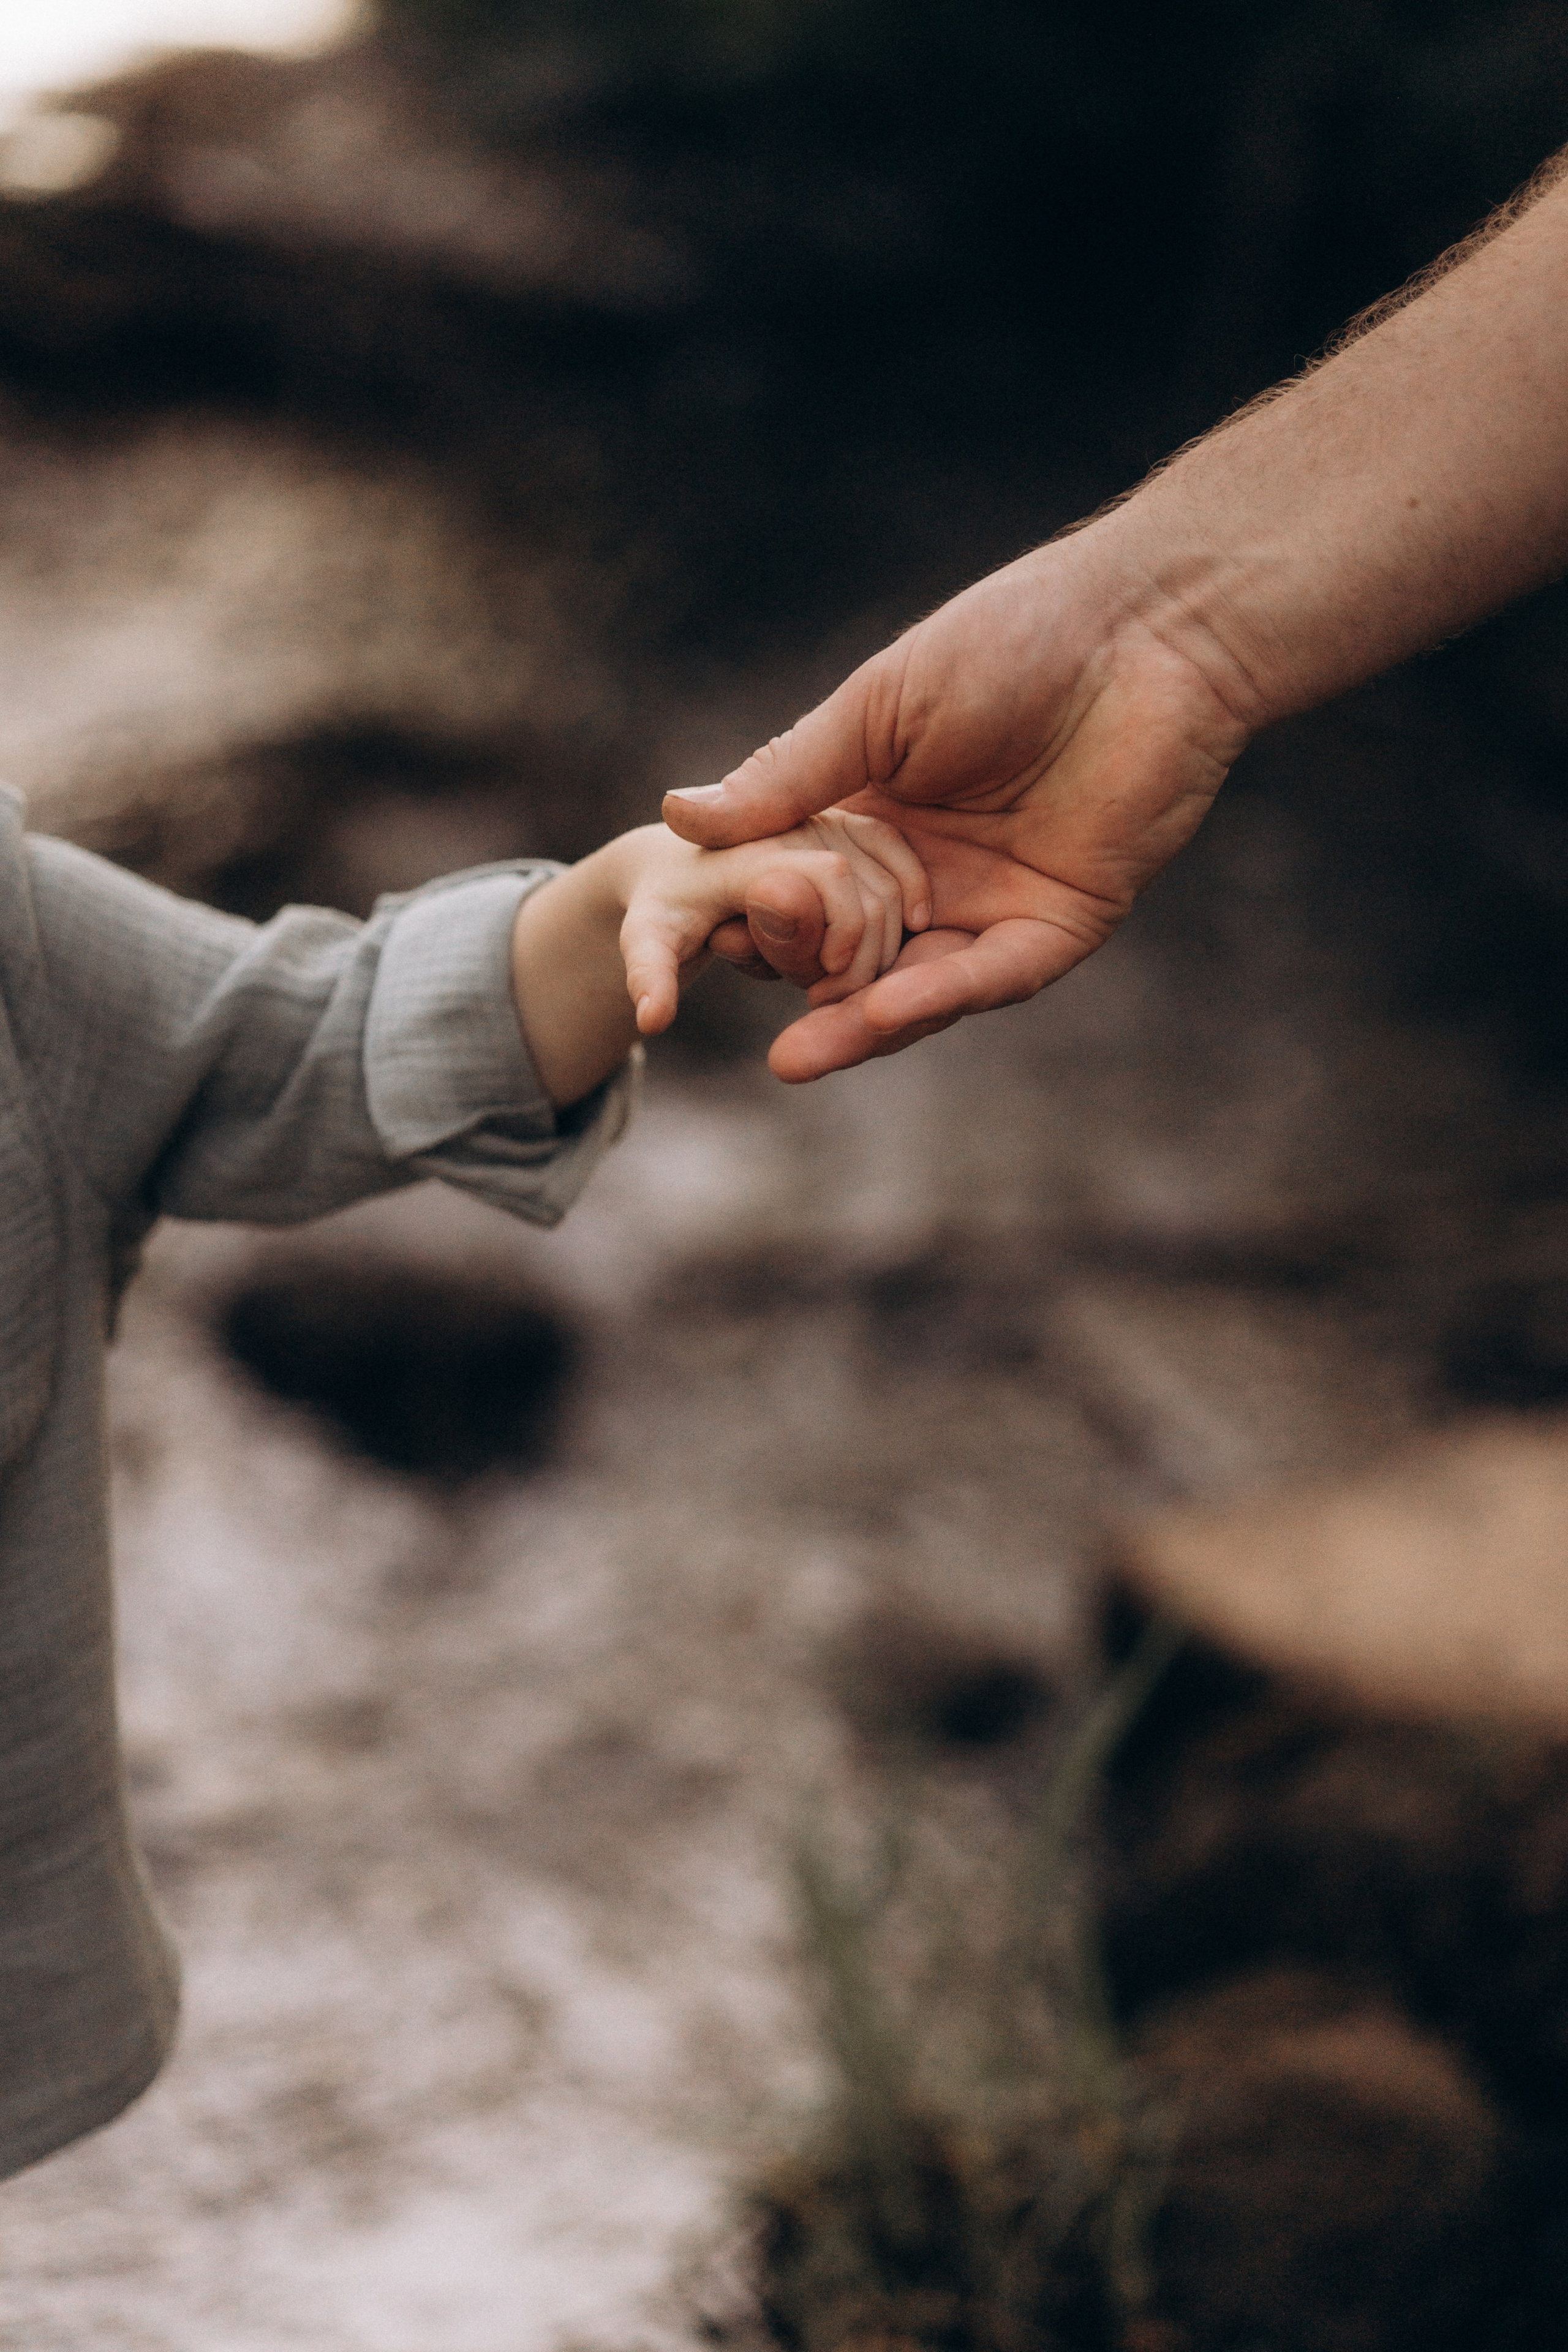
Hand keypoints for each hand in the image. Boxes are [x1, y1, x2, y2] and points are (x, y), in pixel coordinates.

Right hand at [668, 525, 1257, 1075]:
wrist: (1147, 630)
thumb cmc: (1012, 639)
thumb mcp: (876, 709)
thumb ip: (786, 776)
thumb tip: (675, 817)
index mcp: (878, 817)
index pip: (806, 893)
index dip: (763, 923)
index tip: (707, 950)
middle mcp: (931, 871)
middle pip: (857, 955)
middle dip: (806, 996)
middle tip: (742, 1029)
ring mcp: (997, 900)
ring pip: (920, 984)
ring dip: (861, 1025)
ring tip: (795, 1060)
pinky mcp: (1063, 920)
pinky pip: (994, 974)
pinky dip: (939, 996)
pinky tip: (883, 1013)